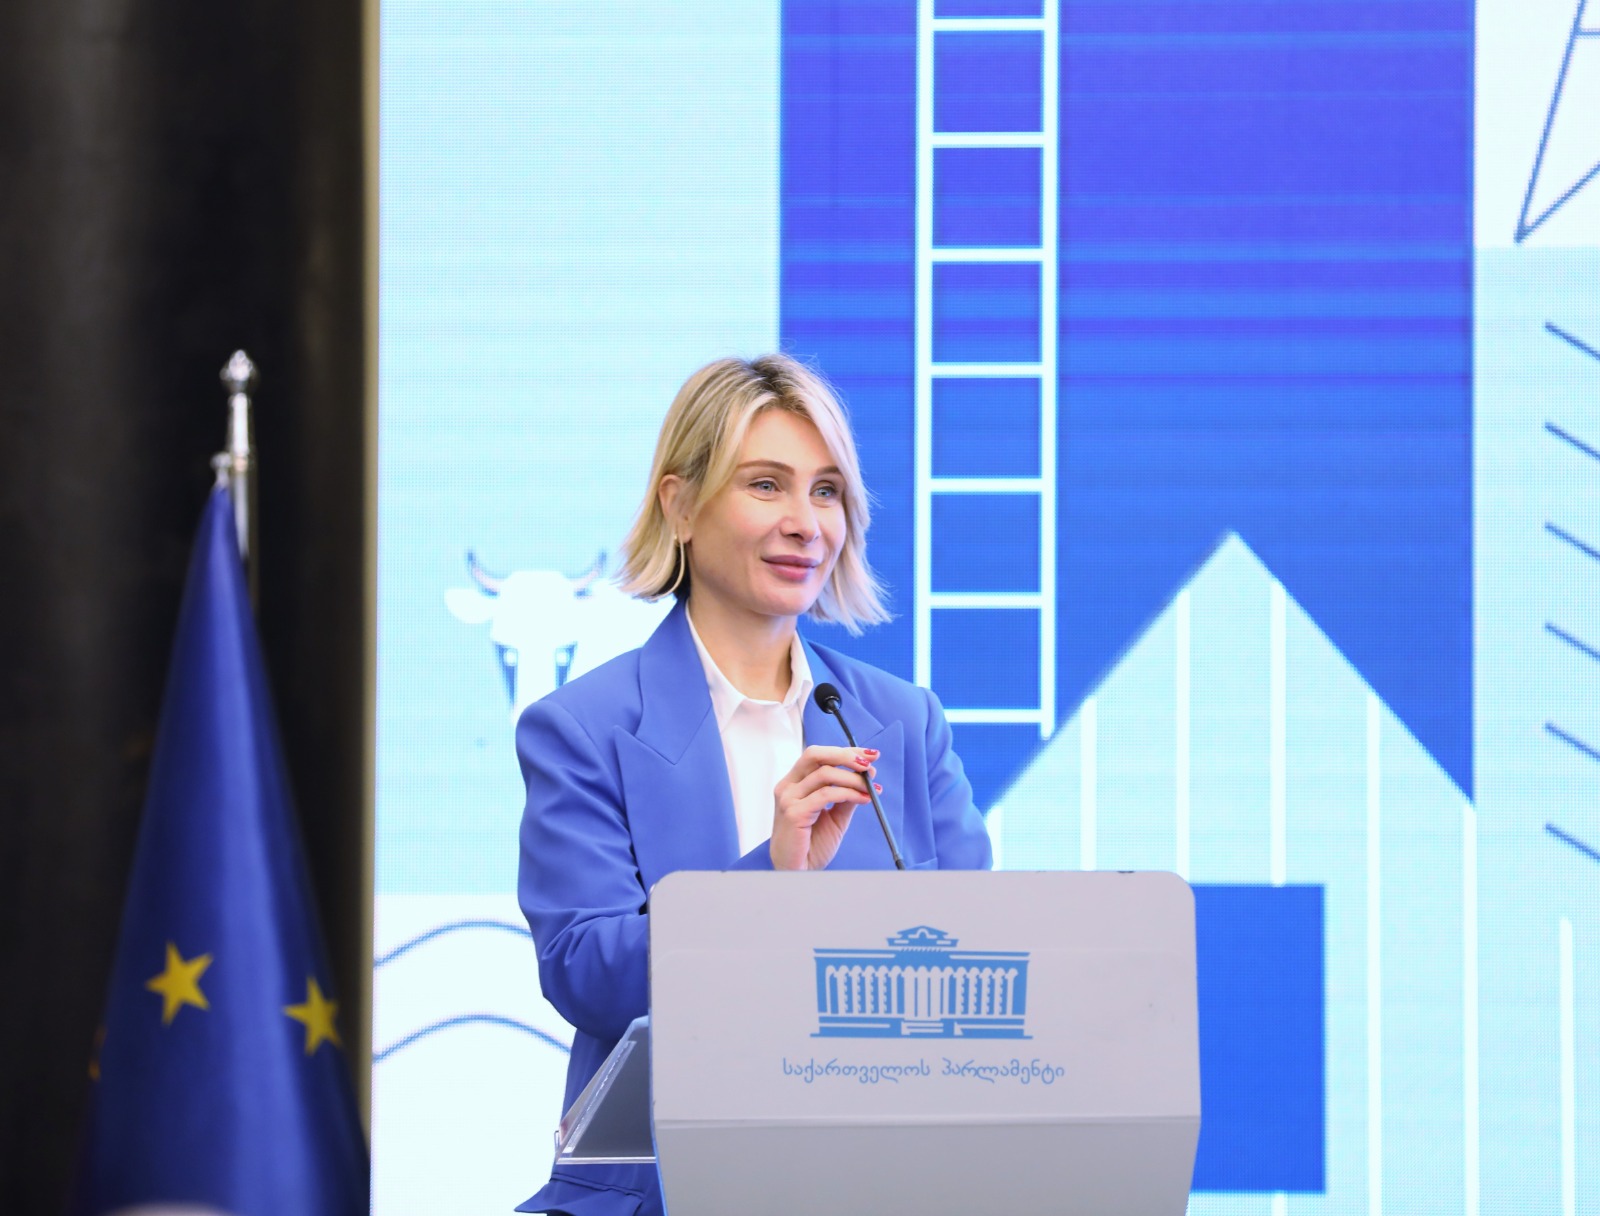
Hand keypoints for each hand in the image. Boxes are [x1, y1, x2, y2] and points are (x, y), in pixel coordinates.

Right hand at [769, 745, 880, 870]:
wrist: (798, 872)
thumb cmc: (810, 846)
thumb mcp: (834, 816)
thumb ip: (845, 796)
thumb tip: (865, 778)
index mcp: (794, 783)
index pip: (818, 756)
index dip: (844, 751)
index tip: (869, 755)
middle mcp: (788, 787)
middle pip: (816, 755)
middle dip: (846, 756)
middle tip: (870, 764)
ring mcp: (788, 799)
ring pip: (825, 774)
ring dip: (854, 778)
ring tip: (871, 788)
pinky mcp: (794, 813)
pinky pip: (826, 794)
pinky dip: (849, 793)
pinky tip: (863, 798)